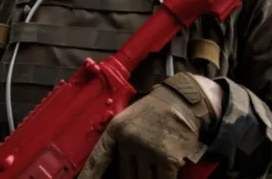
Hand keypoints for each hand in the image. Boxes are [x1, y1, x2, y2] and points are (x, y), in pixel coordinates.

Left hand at [77, 73, 219, 178]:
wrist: (183, 99)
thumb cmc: (156, 109)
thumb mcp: (130, 118)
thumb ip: (122, 140)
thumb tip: (118, 164)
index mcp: (117, 129)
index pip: (99, 158)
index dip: (89, 175)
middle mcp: (129, 140)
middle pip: (126, 176)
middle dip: (133, 178)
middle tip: (142, 166)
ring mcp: (148, 150)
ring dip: (149, 178)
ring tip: (155, 161)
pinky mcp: (167, 158)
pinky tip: (167, 171)